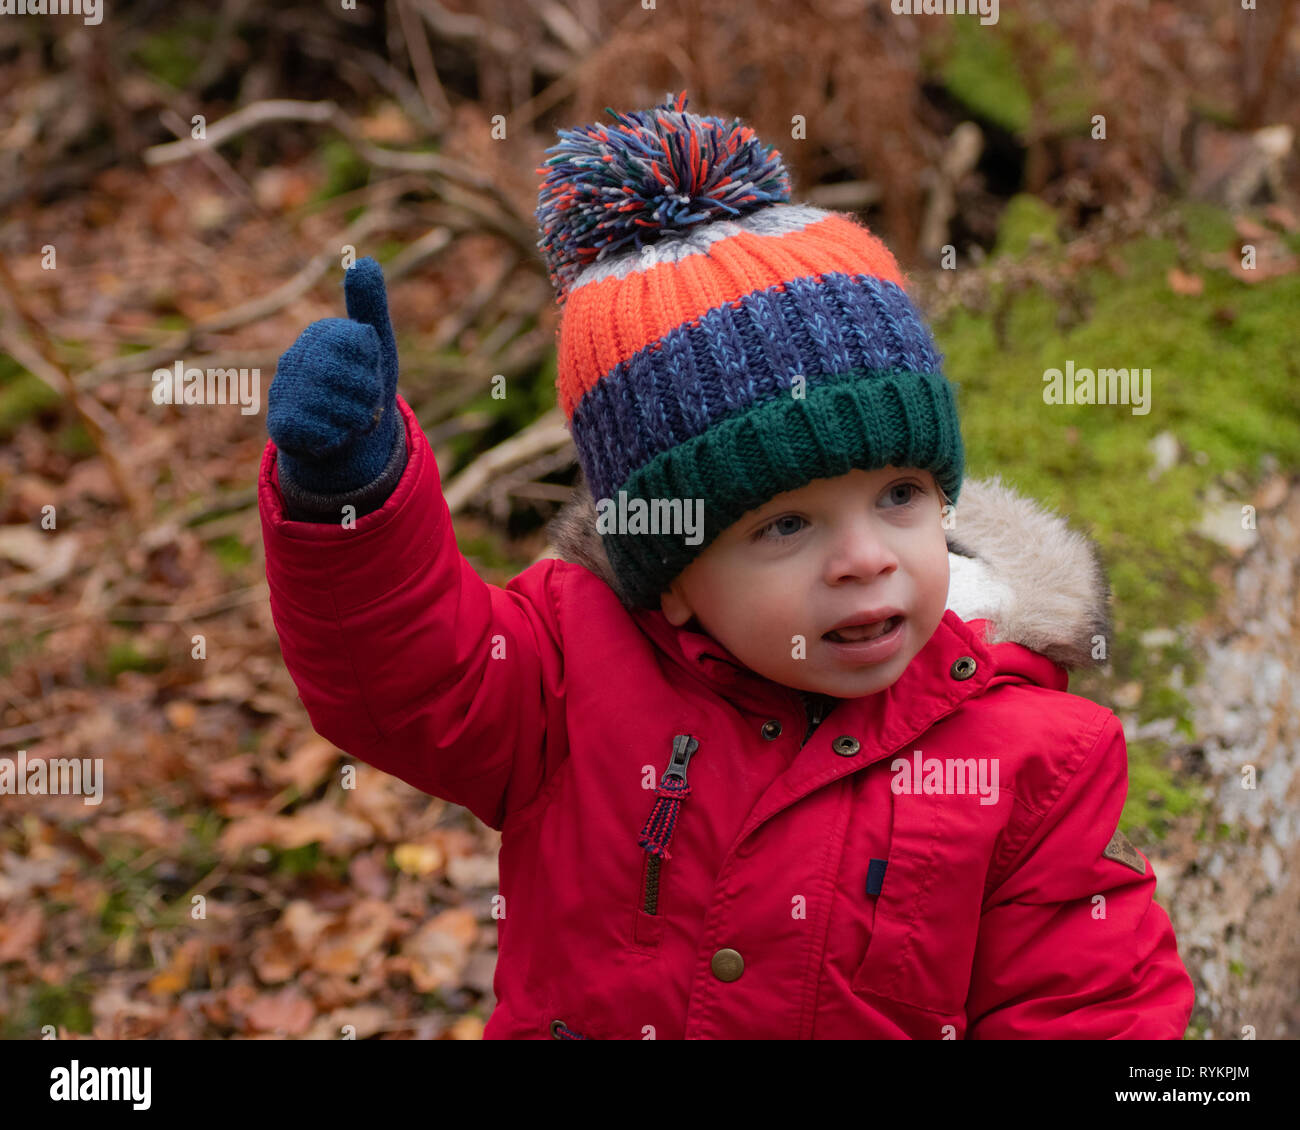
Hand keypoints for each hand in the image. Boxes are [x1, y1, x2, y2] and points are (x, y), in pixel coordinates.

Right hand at [267, 257, 400, 495]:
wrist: (343, 437)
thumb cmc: (360, 385)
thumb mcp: (375, 345)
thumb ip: (370, 305)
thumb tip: (365, 261)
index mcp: (321, 334)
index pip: (361, 341)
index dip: (374, 364)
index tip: (368, 371)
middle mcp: (296, 357)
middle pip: (355, 379)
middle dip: (369, 396)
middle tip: (365, 402)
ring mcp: (285, 391)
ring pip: (342, 409)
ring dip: (358, 420)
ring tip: (350, 418)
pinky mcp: (281, 425)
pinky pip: (324, 434)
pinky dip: (340, 438)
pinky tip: (333, 434)